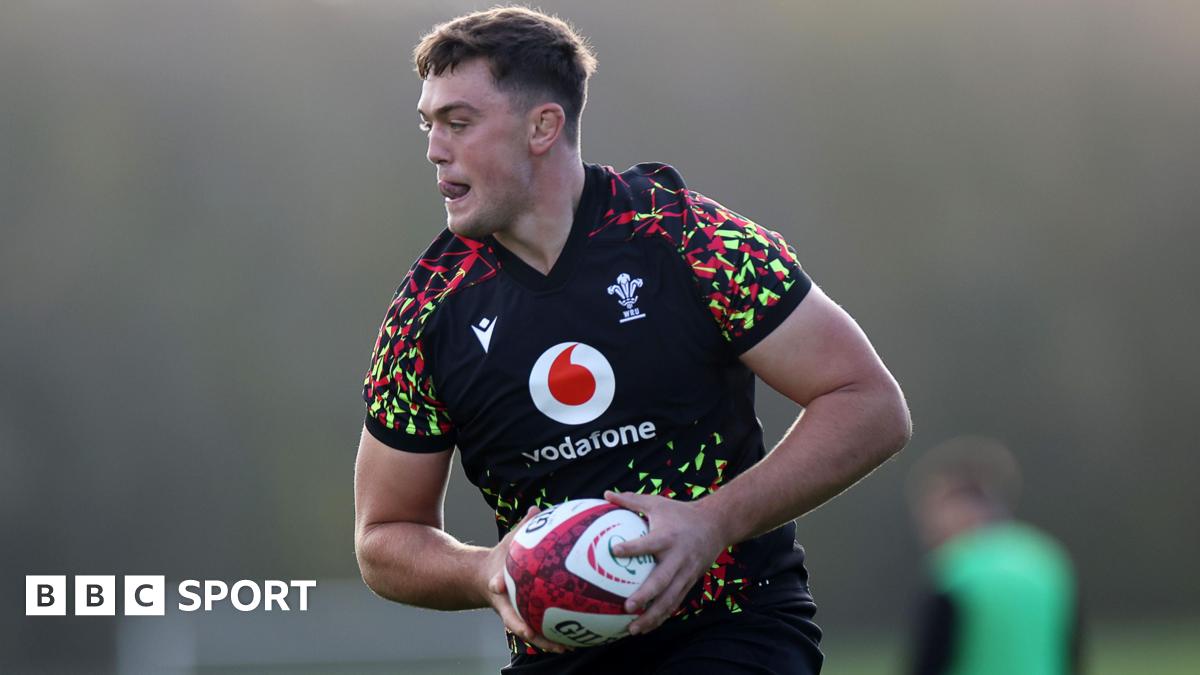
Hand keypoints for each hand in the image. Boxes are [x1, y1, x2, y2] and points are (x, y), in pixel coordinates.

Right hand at [483, 506, 571, 653]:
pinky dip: (556, 637)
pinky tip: (576, 642)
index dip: (495, 584)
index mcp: (497, 584)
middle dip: (520, 626)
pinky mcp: (526, 620)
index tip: (495, 585)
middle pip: (511, 618)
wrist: (483, 579)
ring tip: (566, 647)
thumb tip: (536, 507)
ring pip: (529, 632)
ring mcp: (514, 614)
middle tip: (531, 632)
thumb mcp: (510, 541)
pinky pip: (542, 631)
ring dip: (545, 641)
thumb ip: (523, 527)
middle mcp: (505, 603)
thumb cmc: (501, 557)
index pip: (494, 584)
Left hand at [603, 490, 729, 635]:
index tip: (614, 551)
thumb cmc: (680, 513)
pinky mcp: (689, 583)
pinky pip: (674, 603)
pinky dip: (661, 617)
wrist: (717, 525)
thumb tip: (605, 493)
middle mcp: (678, 558)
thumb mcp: (657, 503)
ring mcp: (686, 573)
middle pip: (662, 580)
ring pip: (670, 599)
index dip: (633, 548)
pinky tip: (644, 627)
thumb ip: (631, 500)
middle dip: (646, 595)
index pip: (649, 544)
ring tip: (632, 629)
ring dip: (653, 616)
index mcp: (668, 537)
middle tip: (627, 606)